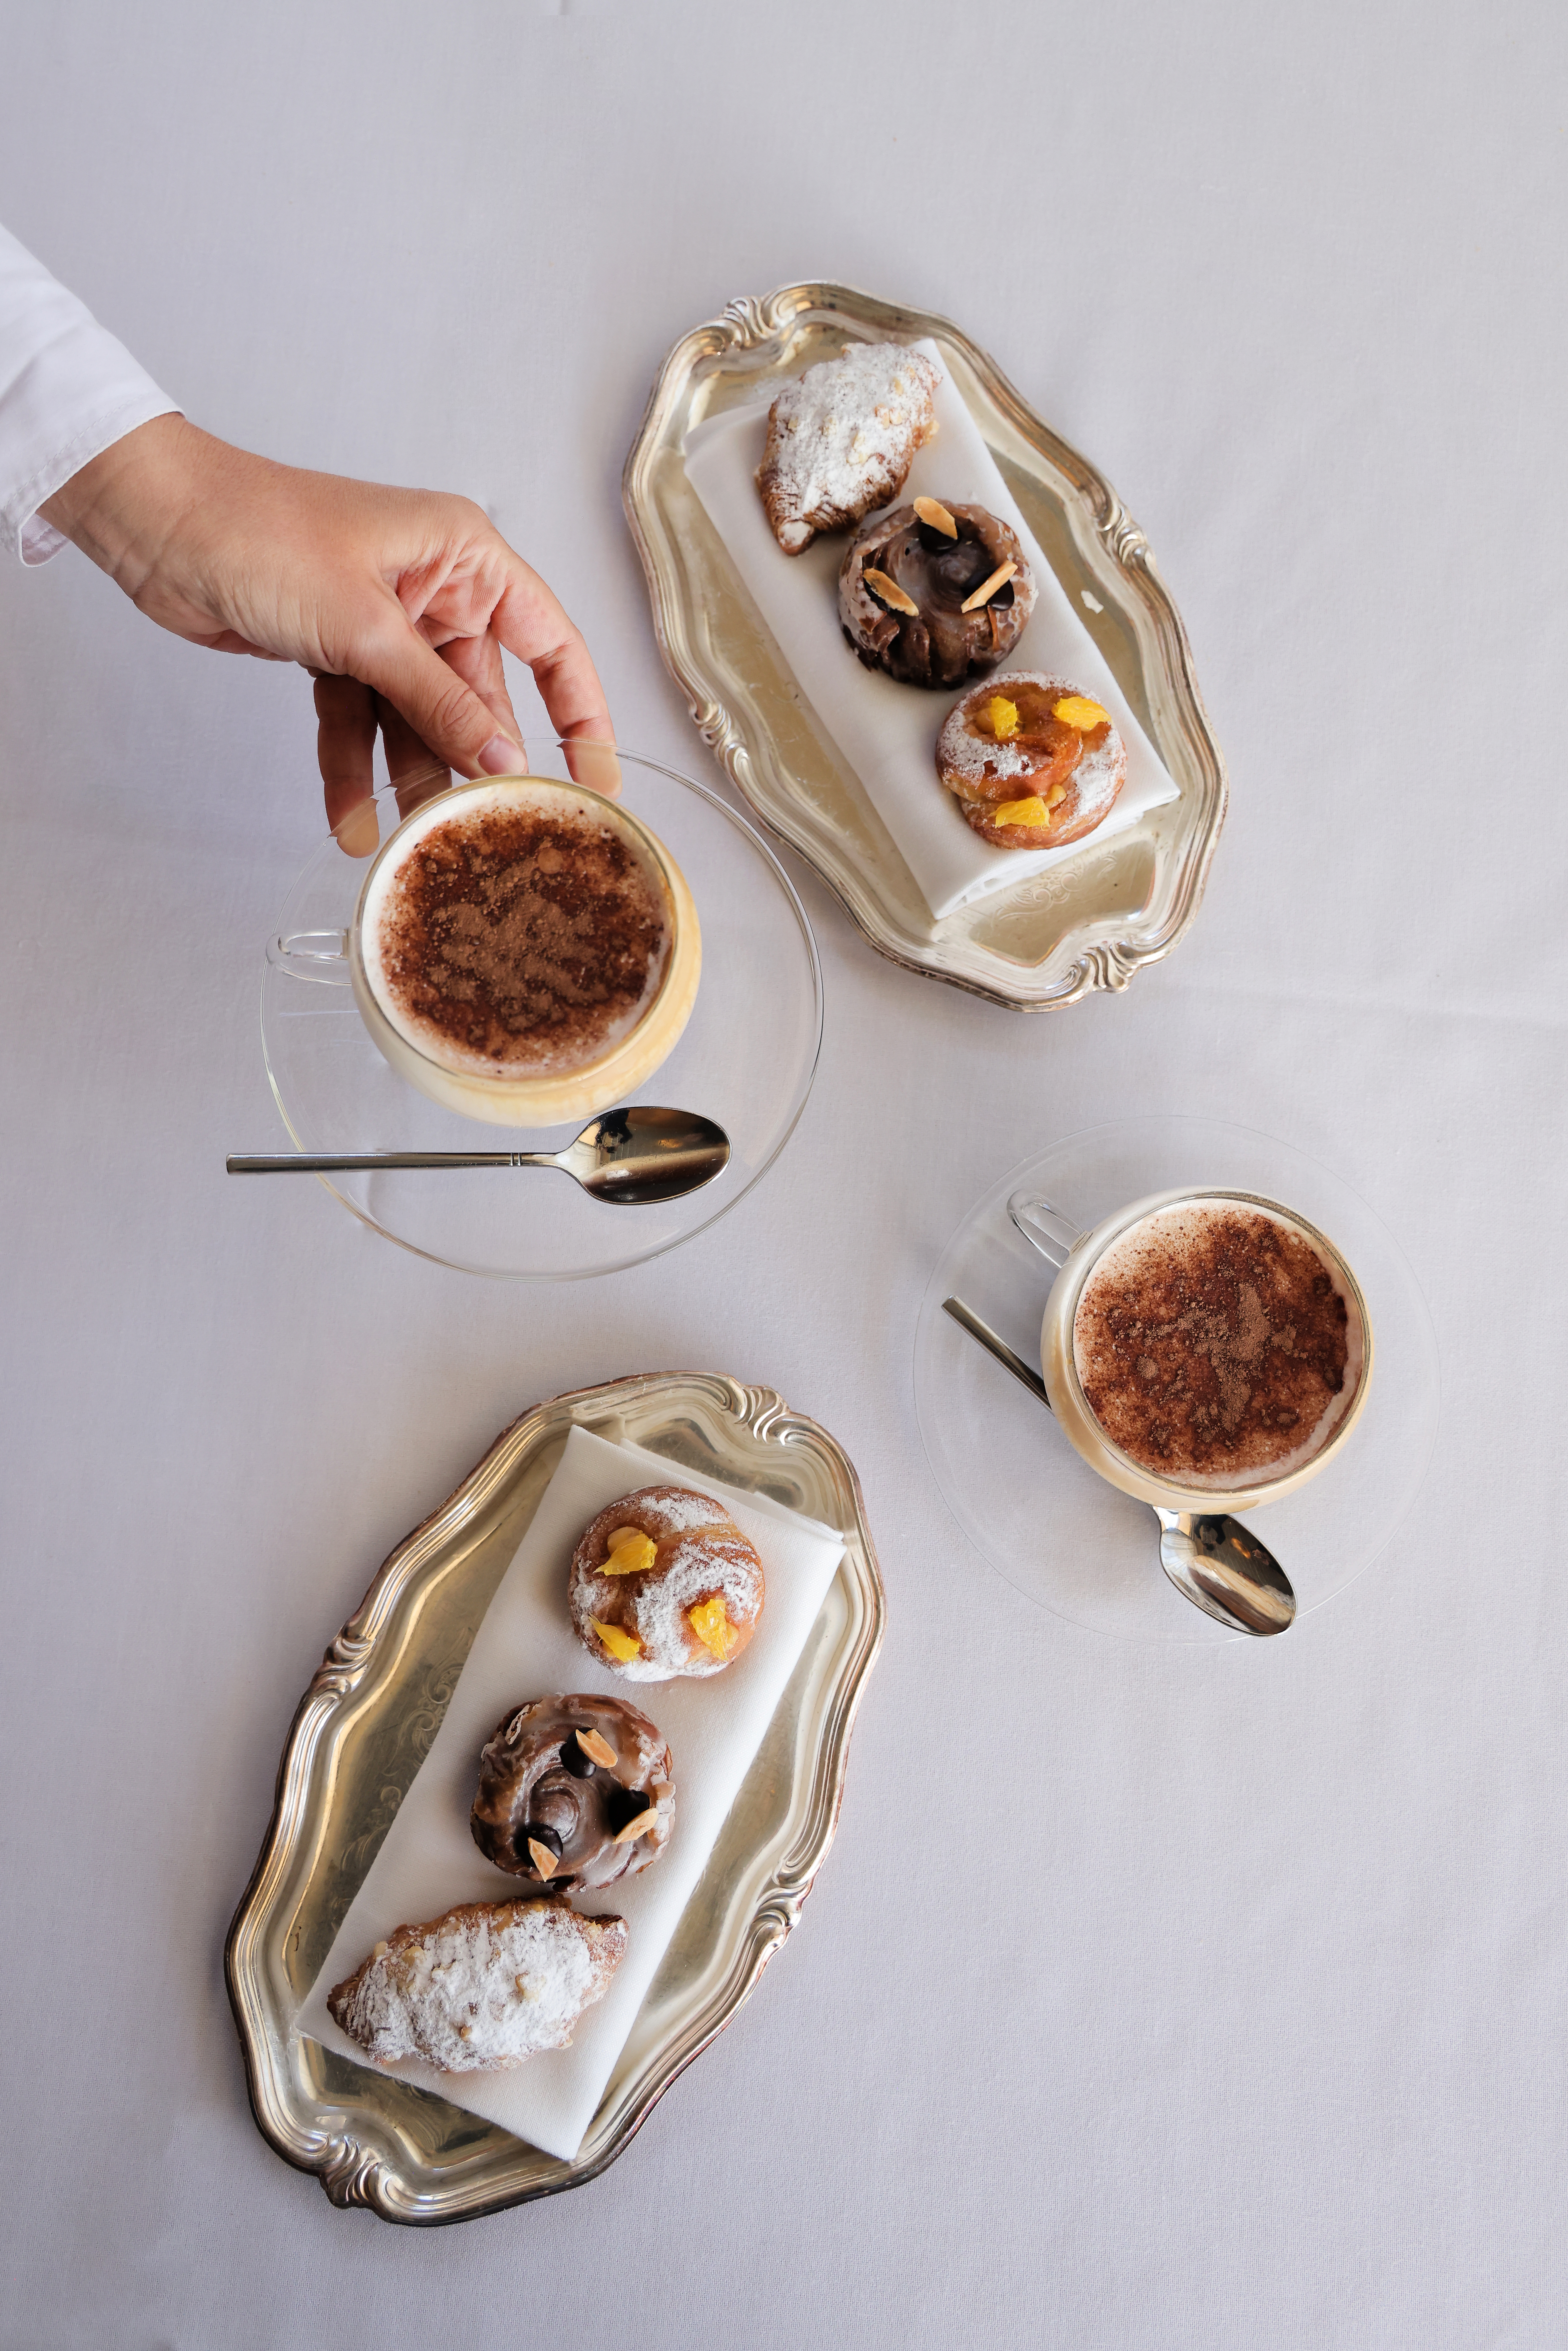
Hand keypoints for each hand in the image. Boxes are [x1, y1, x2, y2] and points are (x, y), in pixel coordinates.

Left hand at [39, 414, 613, 849]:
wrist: (159, 522)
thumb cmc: (259, 531)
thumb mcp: (364, 627)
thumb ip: (437, 700)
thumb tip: (501, 759)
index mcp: (464, 558)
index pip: (552, 644)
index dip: (581, 714)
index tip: (593, 782)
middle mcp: (435, 591)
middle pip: (479, 699)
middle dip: (476, 767)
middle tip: (488, 835)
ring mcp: (386, 627)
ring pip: (418, 722)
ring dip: (409, 782)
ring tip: (414, 847)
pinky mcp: (339, 653)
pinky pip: (361, 724)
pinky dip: (353, 769)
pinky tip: (351, 822)